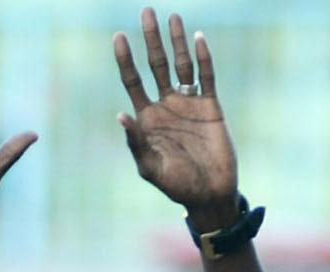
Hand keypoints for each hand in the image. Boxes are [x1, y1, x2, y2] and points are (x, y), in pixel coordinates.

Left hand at [114, 9, 238, 227]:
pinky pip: (206, 78)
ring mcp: (189, 105)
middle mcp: (166, 105)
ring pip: (181, 65)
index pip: (132, 81)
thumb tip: (120, 114)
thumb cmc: (176, 186)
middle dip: (150, 39)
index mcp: (147, 118)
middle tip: (146, 12)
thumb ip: (136, 142)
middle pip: (155, 64)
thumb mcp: (150, 168)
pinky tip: (198, 39)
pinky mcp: (211, 108)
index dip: (125, 59)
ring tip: (173, 17)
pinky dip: (203, 59)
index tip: (118, 36)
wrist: (210, 195)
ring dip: (177, 42)